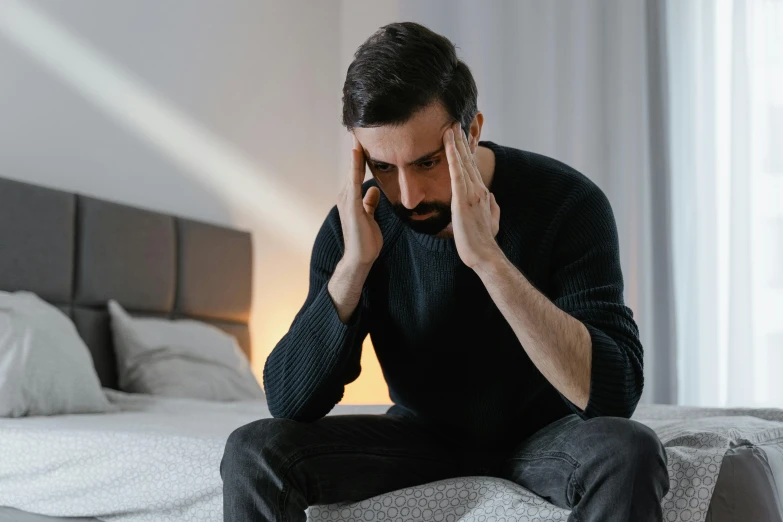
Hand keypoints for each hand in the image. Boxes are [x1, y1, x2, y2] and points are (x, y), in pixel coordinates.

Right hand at [335, 134, 382, 267]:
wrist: (360, 259)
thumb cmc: (365, 241)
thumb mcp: (370, 217)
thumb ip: (370, 203)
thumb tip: (374, 191)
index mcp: (352, 198)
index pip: (357, 171)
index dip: (360, 155)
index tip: (364, 137)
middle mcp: (346, 195)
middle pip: (352, 167)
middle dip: (356, 148)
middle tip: (359, 126)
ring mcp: (347, 200)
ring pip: (352, 170)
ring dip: (355, 152)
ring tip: (358, 133)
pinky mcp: (351, 206)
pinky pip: (354, 181)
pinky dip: (356, 166)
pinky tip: (358, 153)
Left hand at [444, 122, 500, 268]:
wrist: (484, 254)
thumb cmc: (484, 241)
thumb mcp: (491, 221)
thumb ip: (492, 207)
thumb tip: (492, 198)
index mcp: (481, 194)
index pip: (472, 168)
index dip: (467, 151)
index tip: (462, 137)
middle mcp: (478, 189)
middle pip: (468, 160)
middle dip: (462, 141)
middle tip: (455, 122)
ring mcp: (472, 192)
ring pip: (463, 161)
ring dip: (457, 143)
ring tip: (450, 126)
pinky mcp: (463, 198)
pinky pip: (456, 172)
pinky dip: (453, 155)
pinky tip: (449, 143)